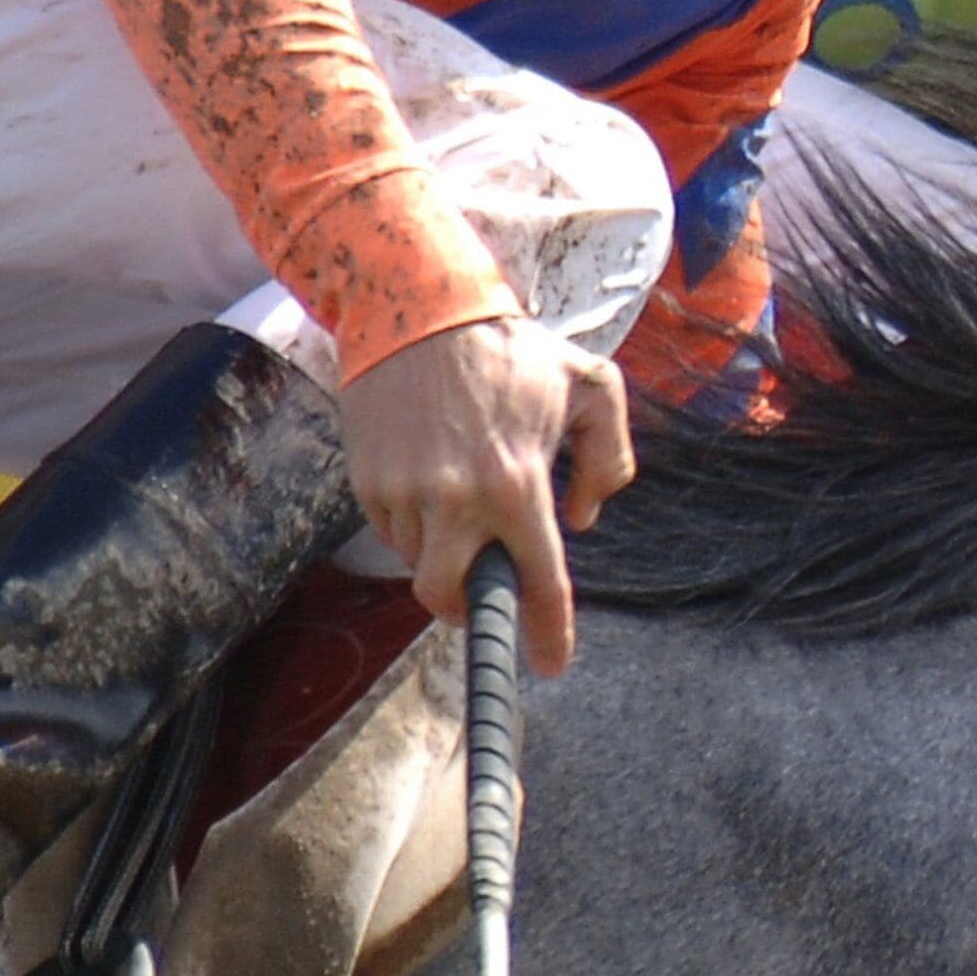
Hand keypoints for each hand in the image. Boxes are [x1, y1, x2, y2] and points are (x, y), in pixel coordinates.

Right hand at [337, 316, 633, 675]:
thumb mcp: (593, 386)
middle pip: (450, 598)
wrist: (420, 310)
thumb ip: (610, 458)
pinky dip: (413, 521)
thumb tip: (584, 518)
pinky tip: (430, 473)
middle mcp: (456, 501)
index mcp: (516, 485)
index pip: (539, 581)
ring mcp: (405, 494)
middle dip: (466, 606)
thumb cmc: (512, 350)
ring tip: (460, 491)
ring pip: (419, 560)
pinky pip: (391, 528)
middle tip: (484, 585)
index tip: (548, 664)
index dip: (547, 632)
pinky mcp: (366, 482)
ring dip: (441, 547)